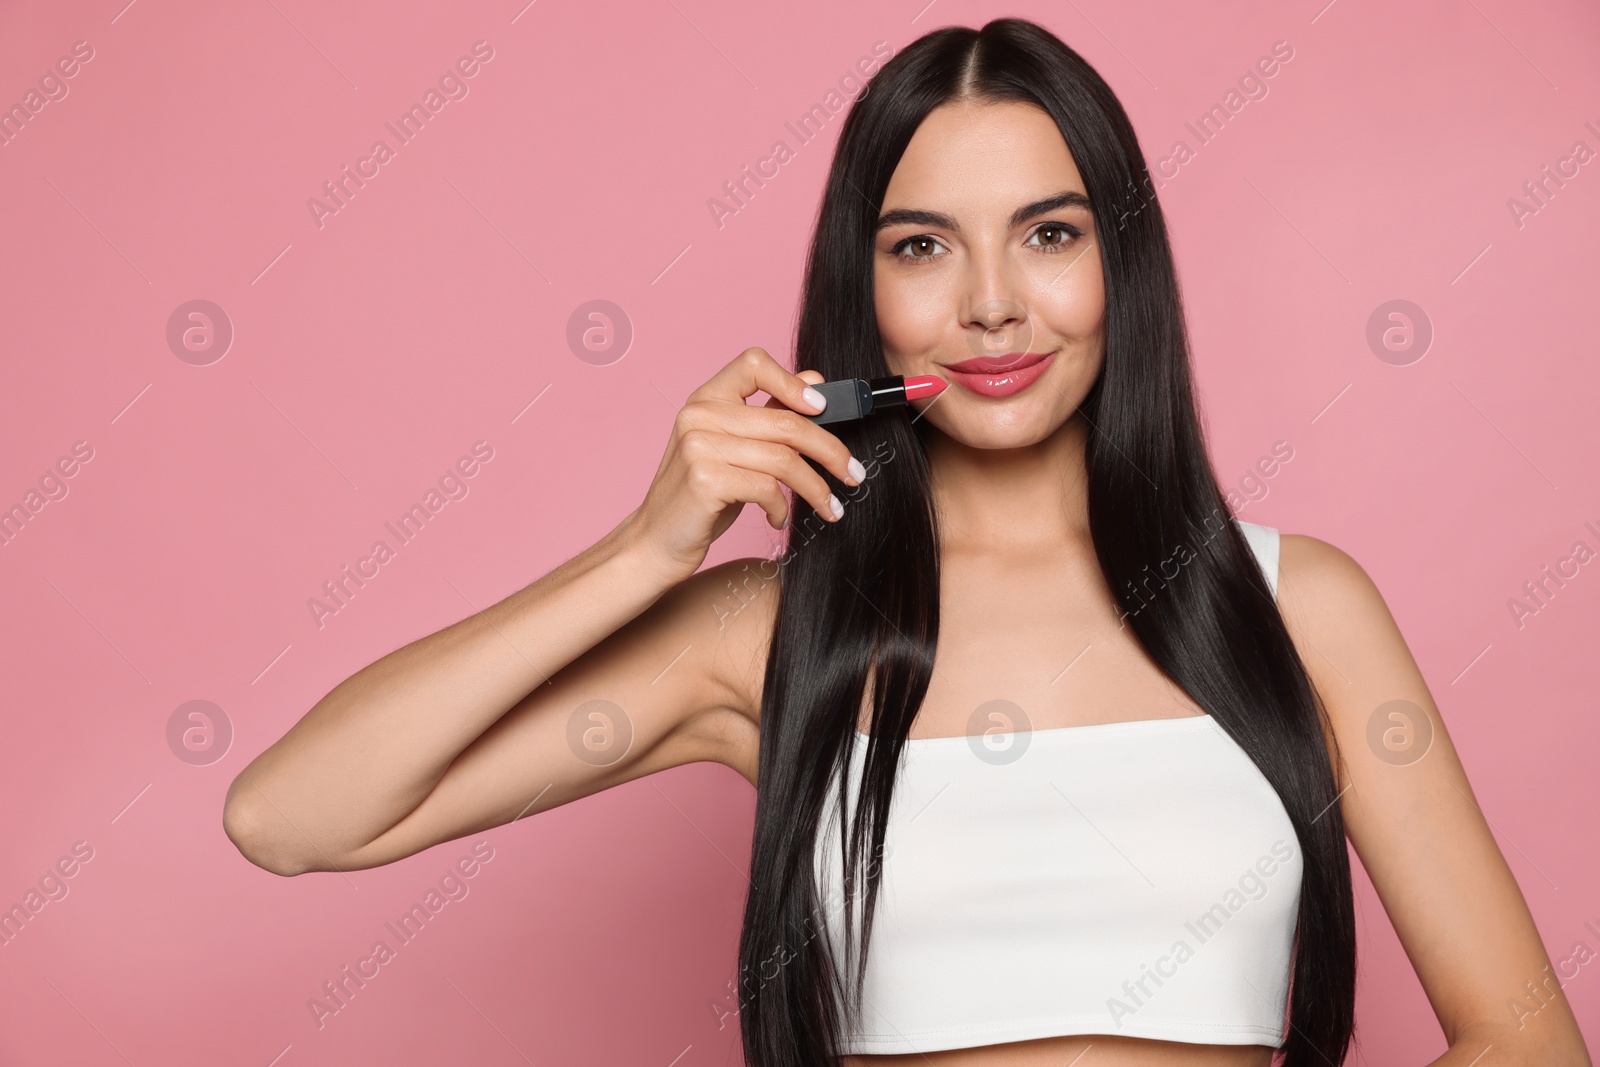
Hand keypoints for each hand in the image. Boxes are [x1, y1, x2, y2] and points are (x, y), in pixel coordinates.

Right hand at [624, 348, 865, 581]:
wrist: (656, 543)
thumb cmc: (701, 496)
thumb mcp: (735, 450)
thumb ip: (768, 415)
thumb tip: (816, 382)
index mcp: (706, 398)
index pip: (754, 363)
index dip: (794, 382)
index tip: (823, 409)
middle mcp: (699, 415)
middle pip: (786, 422)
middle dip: (831, 450)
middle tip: (854, 473)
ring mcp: (698, 447)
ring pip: (784, 459)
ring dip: (817, 488)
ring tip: (830, 507)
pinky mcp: (704, 481)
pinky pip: (767, 488)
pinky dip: (782, 507)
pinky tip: (777, 518)